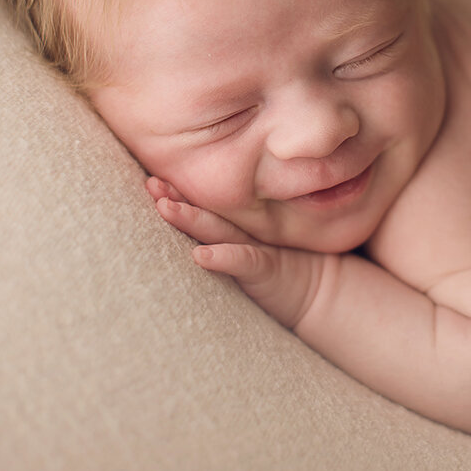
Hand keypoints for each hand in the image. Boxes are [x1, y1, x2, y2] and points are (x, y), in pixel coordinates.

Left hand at [144, 176, 328, 328]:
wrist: (320, 290)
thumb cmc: (282, 270)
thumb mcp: (252, 250)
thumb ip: (227, 235)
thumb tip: (192, 233)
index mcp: (236, 229)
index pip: (204, 209)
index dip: (178, 194)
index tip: (151, 180)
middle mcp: (243, 233)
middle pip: (204, 213)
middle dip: (176, 198)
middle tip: (150, 183)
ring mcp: (255, 247)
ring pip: (218, 229)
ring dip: (191, 218)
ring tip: (164, 207)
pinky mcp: (267, 269)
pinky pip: (243, 261)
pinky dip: (222, 257)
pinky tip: (200, 256)